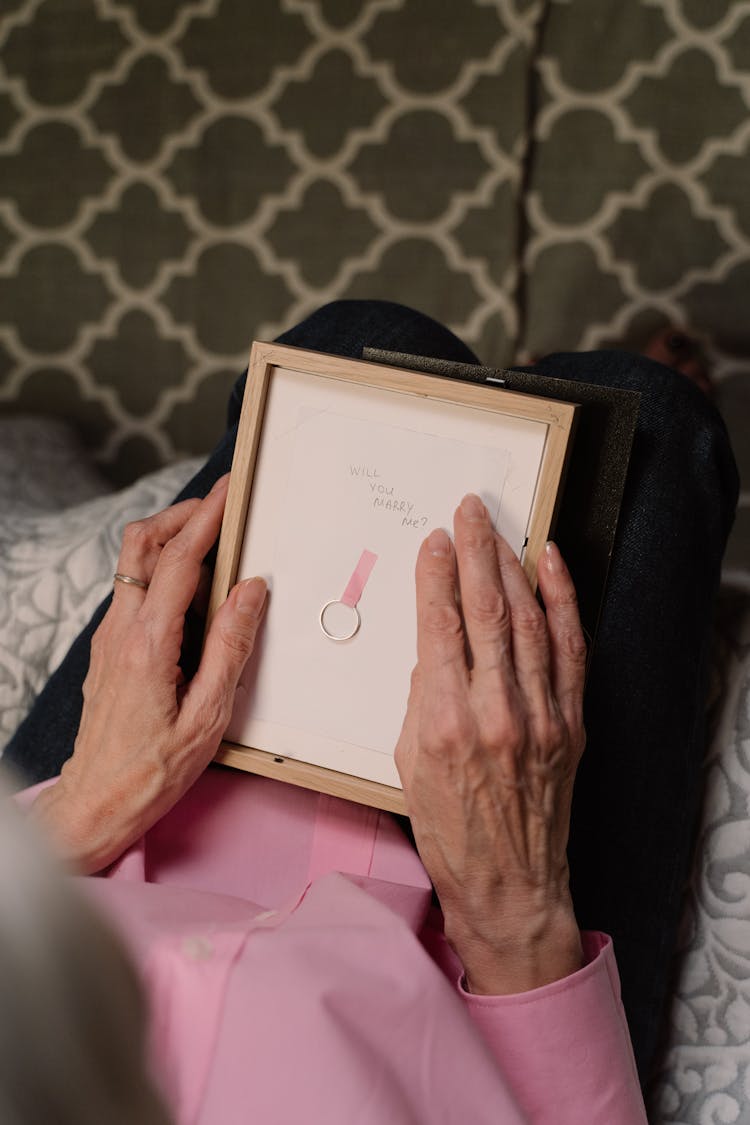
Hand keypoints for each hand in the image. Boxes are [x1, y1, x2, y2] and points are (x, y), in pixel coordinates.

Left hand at [34, 475, 266, 873]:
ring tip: (213, 542)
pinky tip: (192, 592)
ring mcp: (108, 638)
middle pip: (143, 544)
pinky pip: (134, 591)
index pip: (179, 559)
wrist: (96, 802)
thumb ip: (231, 646)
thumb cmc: (153, 770)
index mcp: (149, 644)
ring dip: (171, 540)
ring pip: (134, 564)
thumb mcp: (208, 715)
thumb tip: (250, 592)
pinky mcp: (108, 649)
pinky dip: (163, 571)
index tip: (227, 493)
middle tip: (219, 507)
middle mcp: (120, 631)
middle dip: (182, 514)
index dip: (206, 518)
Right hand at [395, 494, 586, 993]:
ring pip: (528, 621)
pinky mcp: (569, 723)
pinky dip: (562, 602)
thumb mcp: (408, 763)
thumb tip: (434, 650)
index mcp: (444, 723)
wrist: (509, 882)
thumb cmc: (451, 831)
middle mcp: (495, 712)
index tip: (434, 543)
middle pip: (486, 612)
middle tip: (470, 514)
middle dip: (475, 553)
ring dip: (512, 568)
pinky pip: (569, 650)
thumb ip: (420, 698)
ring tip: (499, 532)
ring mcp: (539, 716)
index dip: (435, 576)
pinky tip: (551, 568)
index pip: (439, 627)